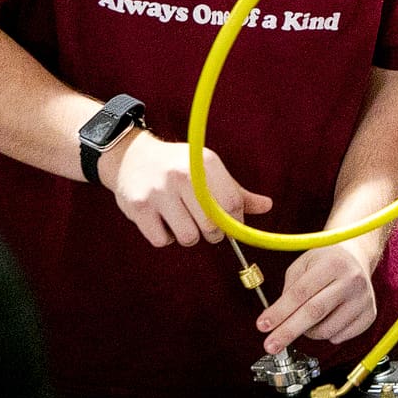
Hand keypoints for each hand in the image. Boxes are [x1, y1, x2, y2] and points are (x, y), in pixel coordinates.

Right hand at [103, 132, 270, 247]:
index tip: (228, 223)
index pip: (232, 205)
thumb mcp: (208, 170)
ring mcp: (158, 191)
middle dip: (212, 233)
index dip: (234, 222)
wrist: (130, 157)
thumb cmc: (177, 166)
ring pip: (188, 237)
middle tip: (203, 223)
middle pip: (212, 226)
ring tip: (181, 220)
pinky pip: (162, 240)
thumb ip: (236, 192)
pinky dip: (165, 237)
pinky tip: (161, 221)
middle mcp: (182, 175)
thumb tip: (267, 206)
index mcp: (205, 163)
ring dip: (188, 236)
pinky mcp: (138, 207)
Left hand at [259, 243, 378, 352]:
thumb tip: (277, 320)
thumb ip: (289, 290)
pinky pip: (340, 336)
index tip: (263, 326)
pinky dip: (327, 334)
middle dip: (288, 331)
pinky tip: (327, 319)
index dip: (280, 311)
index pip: (301, 292)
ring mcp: (363, 299)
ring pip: (327, 329)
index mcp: (332, 263)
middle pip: (315, 313)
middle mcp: (352, 280)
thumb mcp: (303, 265)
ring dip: (308, 332)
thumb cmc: (325, 261)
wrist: (357, 257)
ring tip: (305, 320)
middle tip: (271, 345)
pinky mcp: (369, 314)